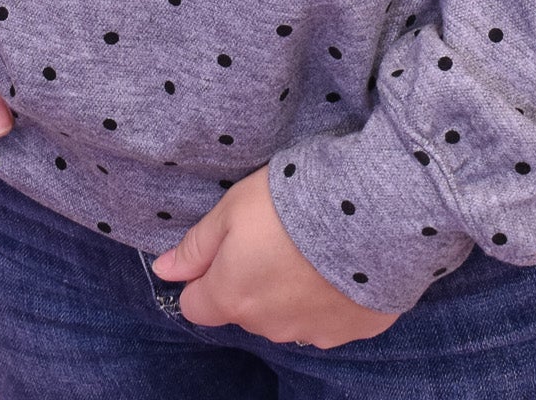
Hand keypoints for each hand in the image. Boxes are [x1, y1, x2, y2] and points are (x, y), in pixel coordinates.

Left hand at [150, 164, 403, 348]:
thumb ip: (196, 245)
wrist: (372, 212)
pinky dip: (329, 297)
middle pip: (244, 309)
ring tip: (312, 246)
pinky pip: (328, 318)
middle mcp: (267, 327)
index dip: (205, 275)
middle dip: (250, 280)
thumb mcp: (233, 208)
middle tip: (275, 235)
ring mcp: (311, 333)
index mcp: (232, 297)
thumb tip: (163, 270)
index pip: (196, 305)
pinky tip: (342, 263)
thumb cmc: (293, 203)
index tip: (227, 246)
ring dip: (290, 291)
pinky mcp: (351, 331)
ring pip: (285, 316)